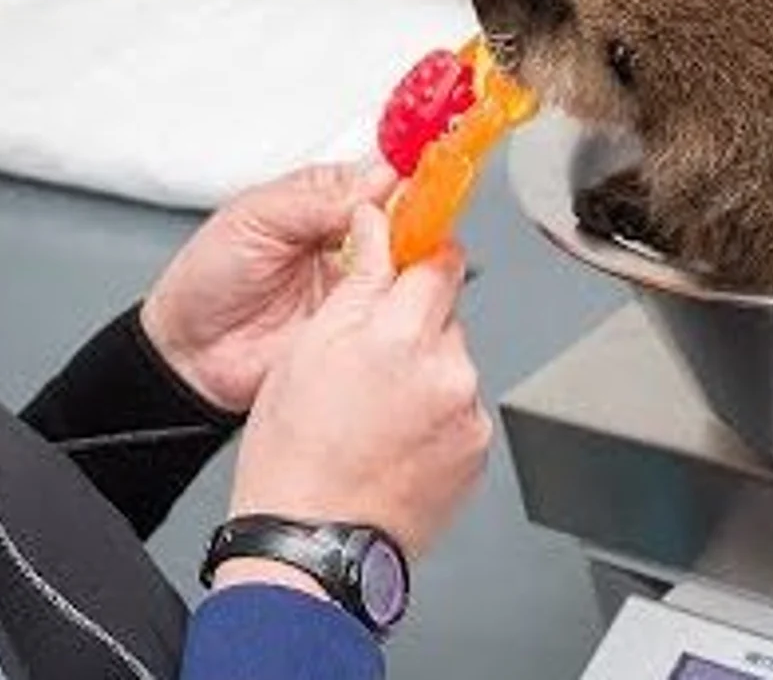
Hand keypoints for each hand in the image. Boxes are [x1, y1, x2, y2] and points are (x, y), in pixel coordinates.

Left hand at [142, 161, 396, 412]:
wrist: (189, 351)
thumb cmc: (206, 279)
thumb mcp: (253, 220)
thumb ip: (314, 201)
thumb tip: (373, 180)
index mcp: (321, 201)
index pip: (379, 180)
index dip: (402, 180)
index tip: (421, 181)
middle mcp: (346, 240)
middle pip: (405, 222)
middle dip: (416, 223)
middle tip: (406, 227)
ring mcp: (355, 284)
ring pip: (408, 267)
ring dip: (410, 264)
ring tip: (391, 263)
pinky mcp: (360, 328)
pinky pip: (395, 314)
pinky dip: (400, 307)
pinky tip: (390, 300)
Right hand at [223, 203, 490, 560]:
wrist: (313, 544)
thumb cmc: (295, 458)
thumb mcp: (307, 349)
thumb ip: (358, 281)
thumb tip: (378, 228)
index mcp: (400, 336)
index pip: (438, 260)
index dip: (419, 256)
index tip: (409, 253)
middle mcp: (447, 371)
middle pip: (445, 313)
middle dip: (412, 322)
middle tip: (367, 358)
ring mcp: (467, 413)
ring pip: (452, 362)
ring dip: (424, 371)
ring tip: (374, 412)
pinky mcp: (476, 449)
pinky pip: (460, 408)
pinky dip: (435, 414)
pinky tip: (395, 438)